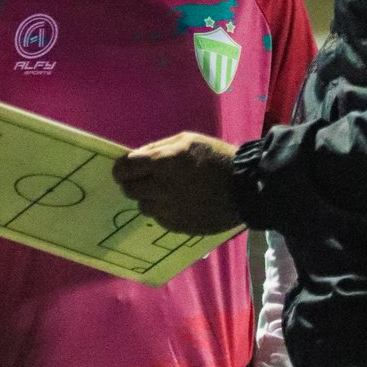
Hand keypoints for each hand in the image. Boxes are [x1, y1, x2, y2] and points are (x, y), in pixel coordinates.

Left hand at [112, 133, 239, 234]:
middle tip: (146, 179)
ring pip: (143, 206)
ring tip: (168, 191)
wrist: (245, 188)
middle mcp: (162, 188)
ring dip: (150, 197)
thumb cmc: (216, 157)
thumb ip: (157, 148)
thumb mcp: (187, 140)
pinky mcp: (177, 226)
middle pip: (129, 189)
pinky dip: (164, 210)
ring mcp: (169, 210)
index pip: (124, 168)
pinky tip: (180, 202)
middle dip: (133, 182)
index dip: (121, 168)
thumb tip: (134, 158)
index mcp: (163, 163)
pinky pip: (159, 218)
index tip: (125, 169)